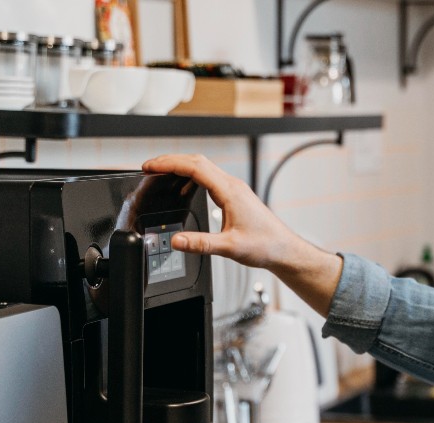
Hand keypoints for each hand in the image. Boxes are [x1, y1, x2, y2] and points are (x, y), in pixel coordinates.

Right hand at [141, 154, 309, 272]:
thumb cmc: (265, 246)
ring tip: (162, 175)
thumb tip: (176, 241)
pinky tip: (184, 189)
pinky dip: (192, 178)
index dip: (170, 163)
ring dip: (181, 168)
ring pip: (204, 168)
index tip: (150, 166)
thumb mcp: (229, 247)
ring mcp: (234, 189)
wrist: (284, 249)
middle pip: (197, 162)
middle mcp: (233, 185)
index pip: (195, 168)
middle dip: (171, 161)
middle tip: (149, 167)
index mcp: (230, 192)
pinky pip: (210, 179)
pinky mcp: (235, 196)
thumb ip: (201, 244)